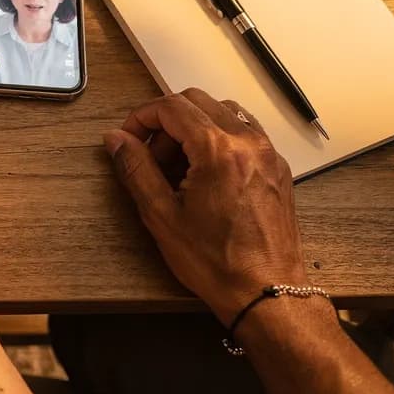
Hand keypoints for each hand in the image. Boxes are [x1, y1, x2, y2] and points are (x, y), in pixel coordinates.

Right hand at [103, 89, 308, 323]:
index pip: (172, 106)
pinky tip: (205, 174)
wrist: (266, 292)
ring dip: (193, 127)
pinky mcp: (278, 168)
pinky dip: (218, 138)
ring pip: (223, 112)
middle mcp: (248, 141)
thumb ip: (136, 169)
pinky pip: (244, 132)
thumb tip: (115, 139)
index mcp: (218, 149)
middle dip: (166, 121)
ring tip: (177, 166)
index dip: (141, 118)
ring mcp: (268, 153)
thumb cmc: (215, 261)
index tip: (128, 140)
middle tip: (150, 155)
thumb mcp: (162, 215)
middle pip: (198, 101)